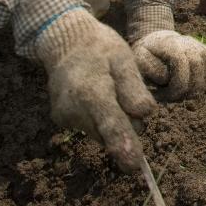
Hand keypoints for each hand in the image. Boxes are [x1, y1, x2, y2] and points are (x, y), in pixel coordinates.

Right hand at [33, 5, 155, 172]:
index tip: (134, 165)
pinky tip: (97, 94)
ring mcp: (64, 117)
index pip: (112, 125)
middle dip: (127, 122)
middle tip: (125, 90)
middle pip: (110, 132)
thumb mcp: (123, 58)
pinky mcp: (61, 120)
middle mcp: (73, 109)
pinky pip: (91, 127)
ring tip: (109, 88)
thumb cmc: (99, 47)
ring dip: (113, 119)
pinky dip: (100, 117)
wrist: (64, 40)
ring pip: (102, 132)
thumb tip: (145, 115)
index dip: (125, 146)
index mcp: (91, 92)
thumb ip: (134, 88)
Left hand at [127, 3, 205, 99]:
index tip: (164, 96)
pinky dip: (205, 84)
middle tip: (171, 98)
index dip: (177, 85)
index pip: (182, 64)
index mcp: (172, 44)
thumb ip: (149, 68)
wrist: (158, 40)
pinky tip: (189, 87)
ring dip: (196, 90)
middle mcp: (191, 44)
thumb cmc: (146, 53)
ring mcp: (202, 48)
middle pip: (198, 69)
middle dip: (186, 90)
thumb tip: (167, 78)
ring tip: (179, 93)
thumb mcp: (139, 58)